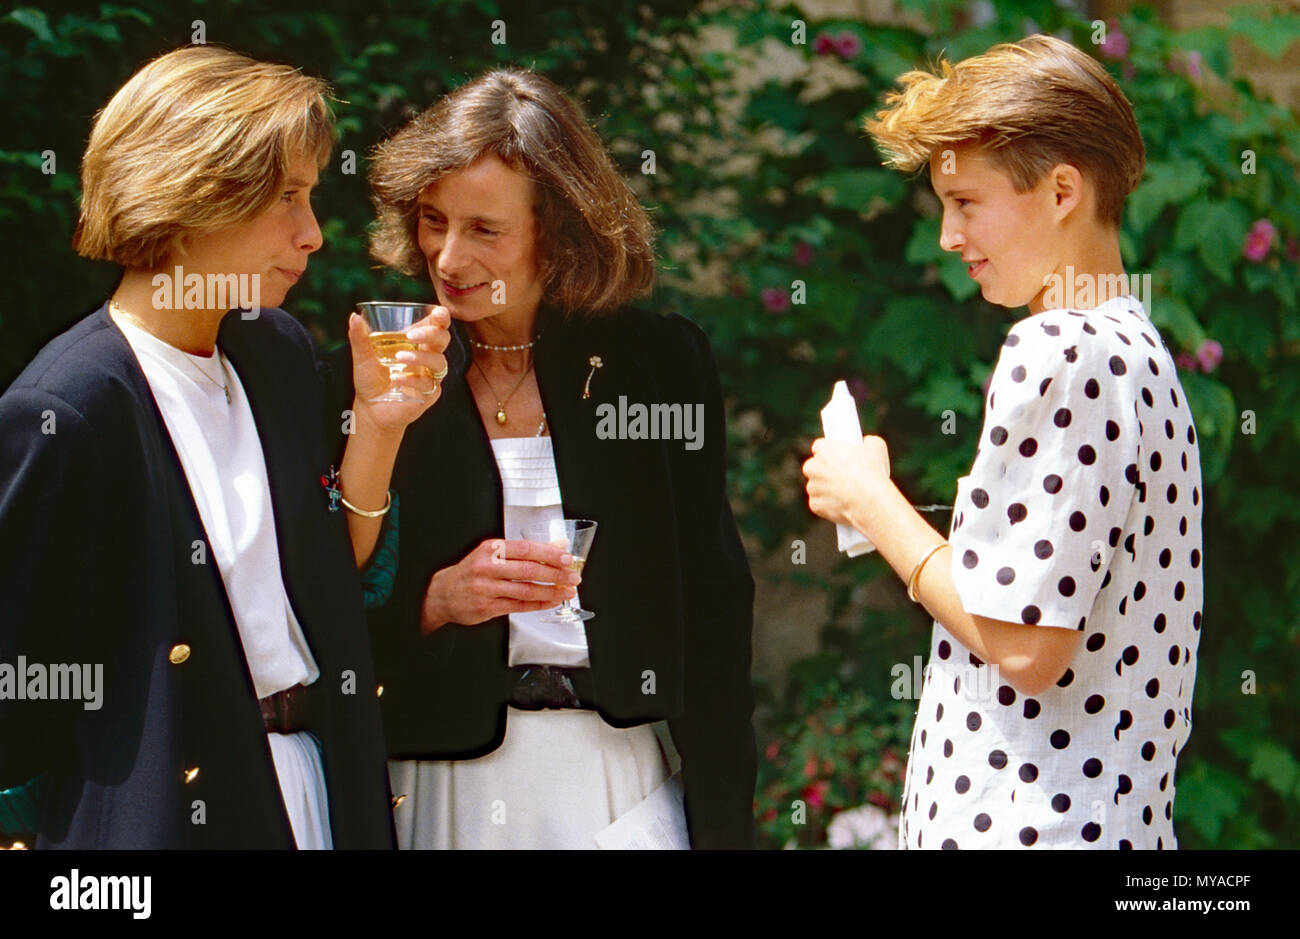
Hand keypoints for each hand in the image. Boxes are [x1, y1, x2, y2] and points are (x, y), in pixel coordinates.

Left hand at [350, 306, 450, 433]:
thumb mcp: (362, 356)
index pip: (435, 326)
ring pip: (438, 361)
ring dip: (420, 357)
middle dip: (431, 334)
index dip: (441, 318)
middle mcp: (426, 357)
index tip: (438, 313)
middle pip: (442, 340)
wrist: (370, 409)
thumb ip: (359, 337)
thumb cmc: (370, 380)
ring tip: (399, 358)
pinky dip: (411, 380)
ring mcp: (430, 376)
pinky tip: (396, 379)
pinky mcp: (429, 394)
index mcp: (415, 343)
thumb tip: (354, 317)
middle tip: (411, 335)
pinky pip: (428, 384)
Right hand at [420, 538, 580, 632]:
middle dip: (555, 574)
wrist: (443, 593)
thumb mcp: (494, 554)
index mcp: (491, 549)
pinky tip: (551, 601)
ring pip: (525, 590)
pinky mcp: (487, 607)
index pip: (526, 549)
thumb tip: (556, 547)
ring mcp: (486, 588)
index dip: (549, 554)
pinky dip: (538, 604)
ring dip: (550, 591)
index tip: (567, 558)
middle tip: (573, 577)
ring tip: (566, 591)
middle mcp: (487, 567)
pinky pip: (518, 606)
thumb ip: (524, 551)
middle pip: (529, 570)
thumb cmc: (472, 571)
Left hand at [802, 434, 891, 527]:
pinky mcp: (815, 505)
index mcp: (823, 450)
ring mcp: (813, 488)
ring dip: (826, 489)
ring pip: (816, 487)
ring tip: (847, 492)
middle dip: (824, 470)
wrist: (870, 501)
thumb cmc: (872, 472)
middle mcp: (813, 467)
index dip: (830, 452)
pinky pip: (819, 504)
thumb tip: (866, 443)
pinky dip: (828, 506)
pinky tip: (843, 505)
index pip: (819, 447)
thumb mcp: (876, 447)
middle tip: (842, 475)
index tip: (838, 456)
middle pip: (814, 467)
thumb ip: (867, 442)